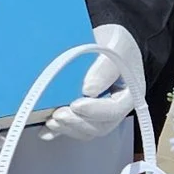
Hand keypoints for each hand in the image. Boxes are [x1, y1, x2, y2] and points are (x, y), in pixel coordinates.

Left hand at [42, 23, 143, 142]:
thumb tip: (88, 89)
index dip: (95, 111)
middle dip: (77, 123)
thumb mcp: (116, 46)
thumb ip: (105, 67)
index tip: (77, 104)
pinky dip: (58, 131)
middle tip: (58, 115)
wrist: (108, 41)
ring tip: (51, 120)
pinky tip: (45, 130)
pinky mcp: (84, 114)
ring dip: (67, 128)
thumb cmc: (116, 43)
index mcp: (128, 94)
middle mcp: (115, 108)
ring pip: (86, 130)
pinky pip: (72, 128)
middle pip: (99, 126)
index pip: (114, 110)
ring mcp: (99, 114)